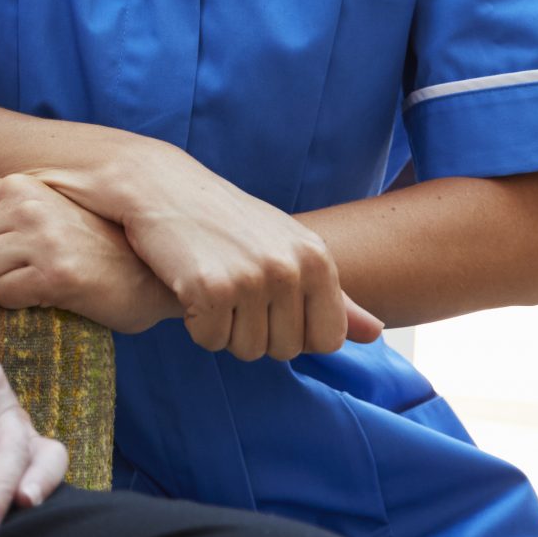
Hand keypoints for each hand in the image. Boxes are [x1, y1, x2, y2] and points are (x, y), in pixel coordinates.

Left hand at [0, 174, 181, 333]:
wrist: (148, 274)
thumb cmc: (86, 246)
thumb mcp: (33, 217)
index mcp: (19, 184)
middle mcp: (28, 204)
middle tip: (13, 269)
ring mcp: (43, 238)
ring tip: (29, 280)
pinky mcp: (56, 275)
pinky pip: (1, 295)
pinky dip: (15, 302)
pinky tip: (44, 294)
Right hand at [50, 145, 384, 362]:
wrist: (160, 185)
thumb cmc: (227, 220)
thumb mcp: (287, 248)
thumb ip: (334, 296)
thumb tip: (377, 334)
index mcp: (318, 259)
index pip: (326, 341)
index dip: (292, 332)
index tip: (266, 301)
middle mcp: (292, 268)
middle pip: (284, 351)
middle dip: (254, 331)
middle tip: (230, 288)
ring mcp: (253, 277)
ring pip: (246, 350)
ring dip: (223, 329)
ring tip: (210, 283)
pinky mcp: (211, 288)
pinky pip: (210, 341)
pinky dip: (195, 324)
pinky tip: (188, 286)